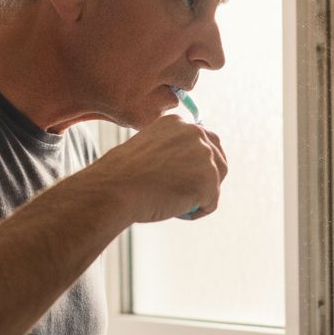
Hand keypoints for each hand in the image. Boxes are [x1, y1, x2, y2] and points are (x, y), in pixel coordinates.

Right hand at [94, 113, 227, 223]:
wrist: (115, 188)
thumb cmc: (121, 177)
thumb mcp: (146, 151)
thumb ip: (169, 151)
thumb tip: (185, 168)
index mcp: (177, 123)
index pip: (203, 142)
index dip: (195, 164)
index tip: (180, 177)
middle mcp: (195, 133)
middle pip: (218, 159)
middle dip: (207, 179)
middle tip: (182, 194)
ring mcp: (205, 155)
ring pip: (216, 182)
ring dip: (200, 196)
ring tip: (174, 203)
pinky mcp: (210, 178)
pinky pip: (211, 203)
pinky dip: (197, 212)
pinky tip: (176, 211)